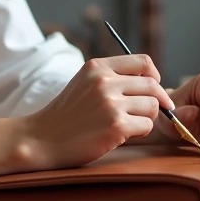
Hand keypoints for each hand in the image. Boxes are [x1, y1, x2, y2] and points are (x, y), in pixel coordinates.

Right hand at [22, 55, 174, 170]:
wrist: (42, 138)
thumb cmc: (67, 114)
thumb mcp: (84, 82)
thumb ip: (112, 76)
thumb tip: (151, 81)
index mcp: (97, 66)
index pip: (143, 62)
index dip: (154, 76)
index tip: (153, 89)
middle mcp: (104, 81)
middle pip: (152, 85)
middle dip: (156, 100)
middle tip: (149, 112)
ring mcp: (110, 103)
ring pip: (152, 106)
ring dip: (147, 117)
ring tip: (130, 123)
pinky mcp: (116, 126)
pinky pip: (146, 125)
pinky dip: (141, 131)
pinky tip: (124, 134)